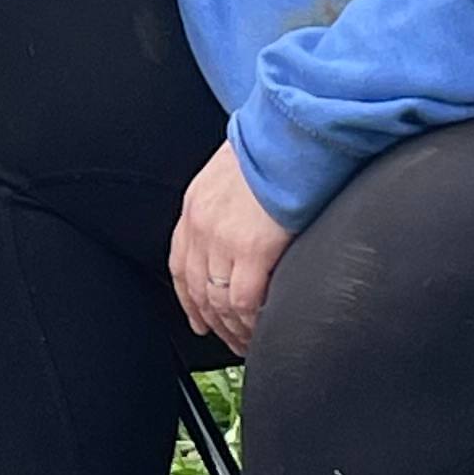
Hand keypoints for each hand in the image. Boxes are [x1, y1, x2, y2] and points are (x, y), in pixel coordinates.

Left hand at [169, 142, 294, 358]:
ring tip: (249, 342)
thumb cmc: (276, 145)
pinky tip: (261, 330)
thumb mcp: (236, 171)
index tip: (199, 319)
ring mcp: (223, 239)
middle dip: (212, 321)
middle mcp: (201, 224)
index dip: (188, 298)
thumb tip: (245, 222)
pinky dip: (251, 322)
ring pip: (219, 301)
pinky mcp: (252, 250)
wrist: (293, 132)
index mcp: (196, 204)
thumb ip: (231, 201)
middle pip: (197, 288)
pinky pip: (245, 301)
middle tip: (229, 340)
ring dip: (233, 328)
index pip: (180, 264)